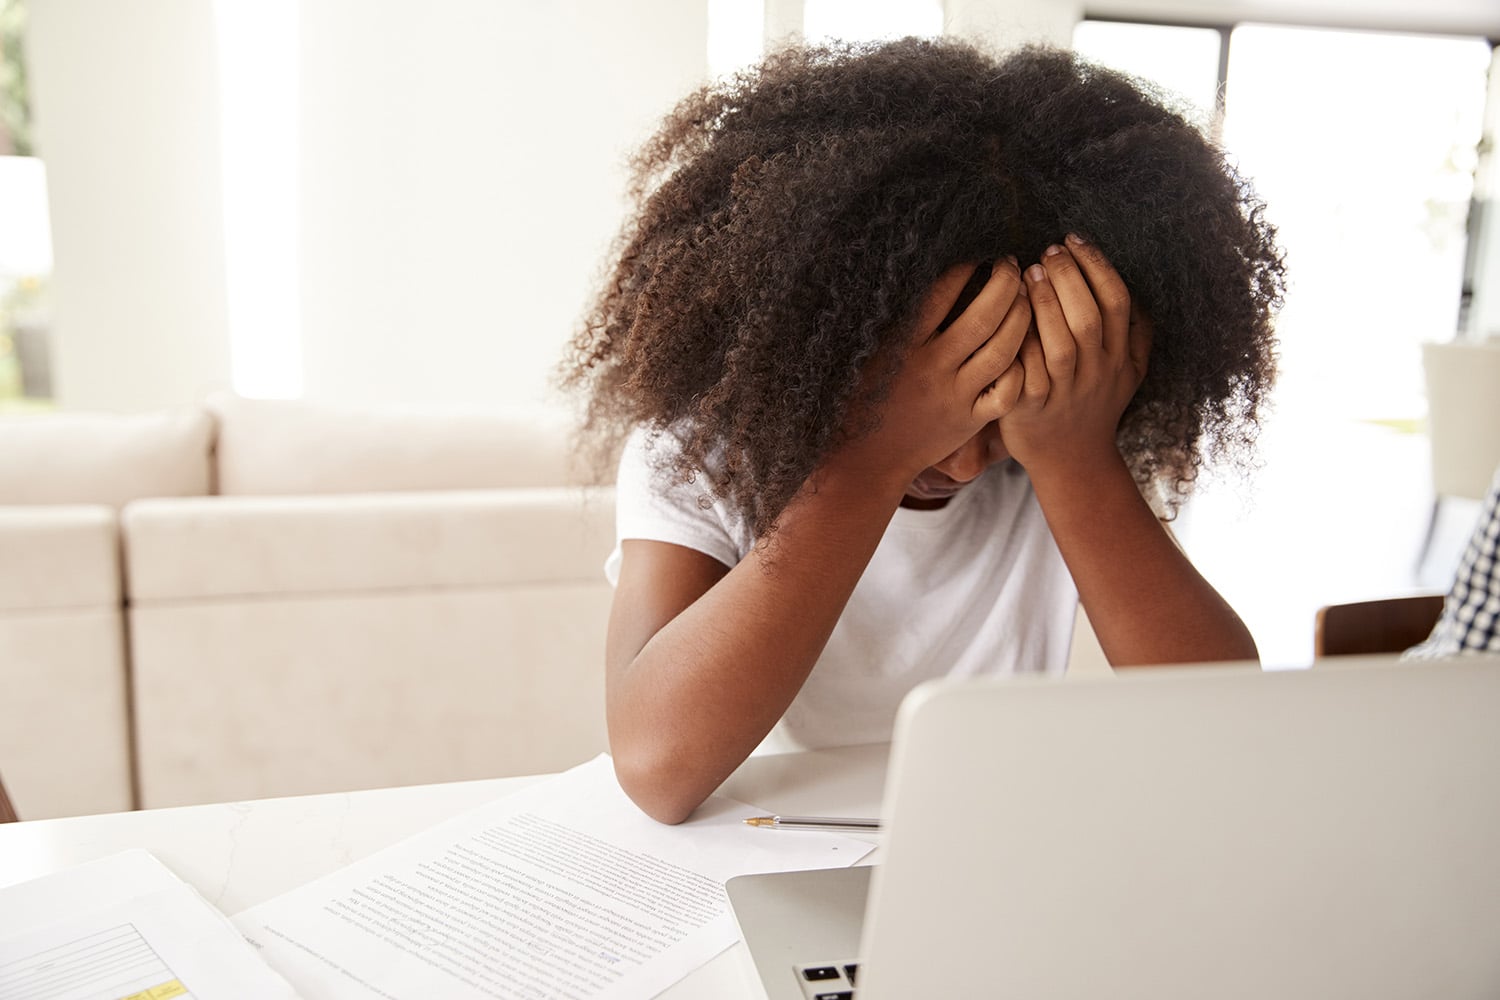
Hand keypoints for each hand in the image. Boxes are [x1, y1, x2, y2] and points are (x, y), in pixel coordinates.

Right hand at [837, 258, 1031, 486]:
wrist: (862, 457)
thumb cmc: (860, 397)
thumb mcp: (868, 353)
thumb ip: (894, 319)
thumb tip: (916, 273)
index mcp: (904, 344)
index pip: (943, 293)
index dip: (967, 266)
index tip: (979, 253)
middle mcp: (932, 367)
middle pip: (984, 316)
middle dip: (1005, 283)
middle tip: (1011, 264)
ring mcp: (954, 395)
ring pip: (1003, 350)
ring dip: (1021, 317)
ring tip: (1025, 297)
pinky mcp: (968, 420)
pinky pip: (1007, 392)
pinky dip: (1021, 368)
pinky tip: (1025, 349)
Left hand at [999, 236, 1151, 476]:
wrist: (1071, 461)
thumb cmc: (1094, 405)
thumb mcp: (1128, 373)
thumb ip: (1137, 333)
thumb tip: (1144, 289)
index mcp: (1119, 358)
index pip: (1116, 302)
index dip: (1097, 266)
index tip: (1074, 239)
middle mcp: (1096, 374)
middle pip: (1088, 318)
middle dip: (1069, 277)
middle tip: (1048, 250)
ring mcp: (1064, 393)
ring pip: (1059, 344)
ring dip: (1044, 303)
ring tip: (1028, 272)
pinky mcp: (1030, 408)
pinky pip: (1026, 371)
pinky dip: (1019, 340)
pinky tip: (1008, 313)